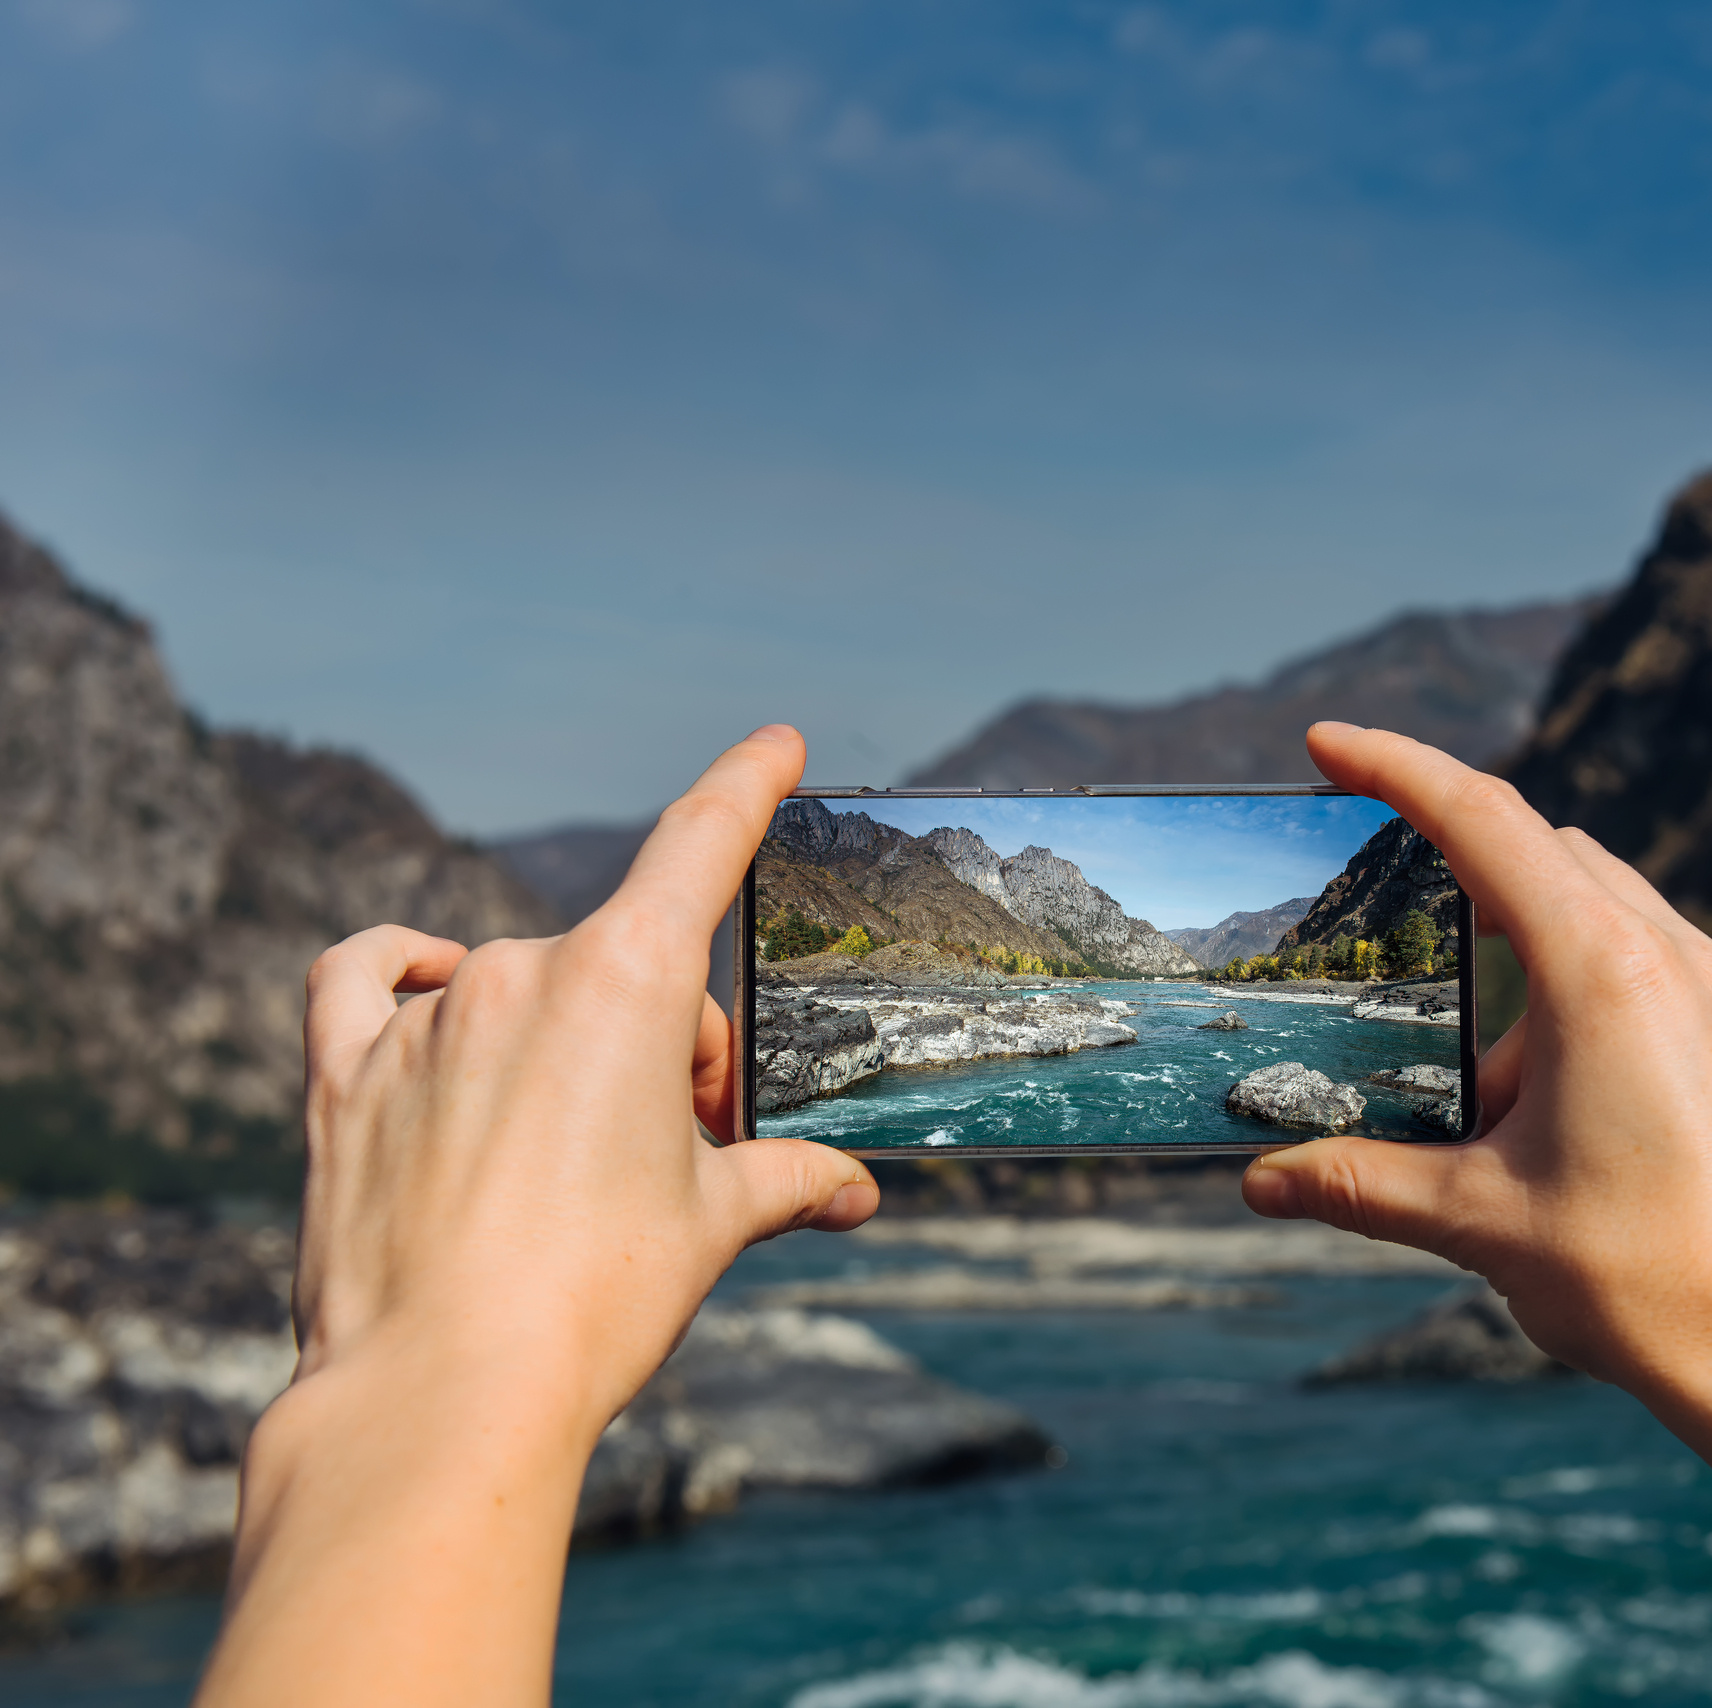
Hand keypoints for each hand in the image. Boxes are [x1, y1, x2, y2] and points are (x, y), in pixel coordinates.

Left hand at [201, 726, 874, 1707]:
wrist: (441, 1394)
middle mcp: (519, 972)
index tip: (777, 742)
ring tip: (576, 1158)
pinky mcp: (340, 1075)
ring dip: (561, 1049)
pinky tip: (430, 997)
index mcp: (627, 983)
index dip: (748, 784)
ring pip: (517, 994)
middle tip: (684, 1155)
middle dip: (665, 1051)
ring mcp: (421, 1019)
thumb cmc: (594, 1301)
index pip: (702, 842)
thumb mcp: (714, 1227)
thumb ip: (786, 1181)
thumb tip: (853, 1191)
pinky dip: (405, 976)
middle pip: (623, 972)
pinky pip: (366, 981)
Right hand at [1245, 724, 1711, 1707]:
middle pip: (1550, 855)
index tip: (1329, 743)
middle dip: (1462, 861)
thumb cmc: (1644, 1281)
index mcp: (1600, 970)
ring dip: (1528, 950)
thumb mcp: (1478, 1222)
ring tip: (1474, 1069)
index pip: (1483, 820)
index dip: (1396, 768)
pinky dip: (1589, 996)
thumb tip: (1263, 1178)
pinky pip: (1660, 976)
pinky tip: (1558, 1099)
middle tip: (1386, 897)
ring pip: (1611, 914)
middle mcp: (1678, 959)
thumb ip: (1360, 1183)